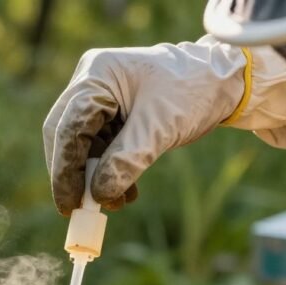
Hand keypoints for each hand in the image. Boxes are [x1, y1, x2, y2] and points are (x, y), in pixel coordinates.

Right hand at [43, 37, 246, 214]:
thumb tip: (98, 195)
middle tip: (79, 209)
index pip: (68, 126)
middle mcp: (91, 82)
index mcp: (97, 74)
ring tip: (117, 202)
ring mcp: (100, 96)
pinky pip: (100, 146)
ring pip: (81, 144)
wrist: (221, 81)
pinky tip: (125, 192)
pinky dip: (109, 170)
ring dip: (94, 176)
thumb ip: (126, 161)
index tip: (68, 204)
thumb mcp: (159, 129)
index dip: (64, 169)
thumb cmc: (193, 92)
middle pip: (64, 134)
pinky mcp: (111, 112)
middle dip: (72, 174)